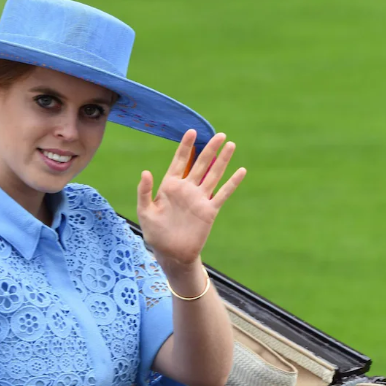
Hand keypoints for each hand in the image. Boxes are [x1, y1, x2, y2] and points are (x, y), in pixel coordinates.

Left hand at [136, 130, 244, 268]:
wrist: (171, 253)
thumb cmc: (155, 233)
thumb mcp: (145, 212)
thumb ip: (144, 192)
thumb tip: (145, 171)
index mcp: (170, 186)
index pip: (179, 161)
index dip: (185, 146)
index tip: (191, 131)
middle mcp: (187, 189)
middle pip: (200, 164)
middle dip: (209, 149)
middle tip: (219, 134)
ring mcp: (199, 198)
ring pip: (213, 174)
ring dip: (222, 160)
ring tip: (230, 144)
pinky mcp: (209, 210)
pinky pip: (222, 194)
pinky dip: (232, 183)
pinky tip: (241, 171)